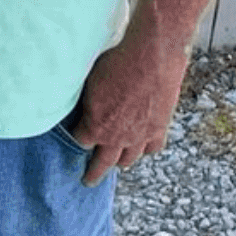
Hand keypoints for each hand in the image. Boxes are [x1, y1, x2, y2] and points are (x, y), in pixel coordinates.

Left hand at [66, 25, 191, 185]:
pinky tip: (142, 148)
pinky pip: (152, 148)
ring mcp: (139, 135)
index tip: (76, 136)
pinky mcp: (159, 127)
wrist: (152, 54)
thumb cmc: (117, 62)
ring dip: (120, 162)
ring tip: (116, 164)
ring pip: (128, 159)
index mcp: (95, 127)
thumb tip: (79, 107)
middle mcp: (117, 137)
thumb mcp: (90, 81)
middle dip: (93, 173)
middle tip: (88, 180)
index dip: (78, 138)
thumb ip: (85, 103)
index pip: (80, 142)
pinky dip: (146, 149)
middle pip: (102, 163)